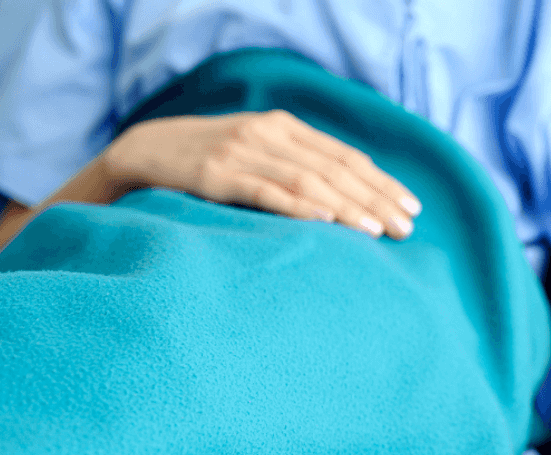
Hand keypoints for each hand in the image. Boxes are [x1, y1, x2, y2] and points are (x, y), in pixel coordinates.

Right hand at [104, 110, 421, 238]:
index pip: (345, 157)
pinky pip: (266, 192)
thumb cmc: (206, 164)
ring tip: (376, 232)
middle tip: (406, 229)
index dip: (381, 183)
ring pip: (307, 181)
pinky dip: (299, 207)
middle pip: (335, 170)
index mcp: (284, 127)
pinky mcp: (216, 174)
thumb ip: (294, 167)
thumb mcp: (255, 155)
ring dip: (347, 208)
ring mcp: (241, 151)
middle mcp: (268, 133)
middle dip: (375, 200)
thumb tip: (345, 201)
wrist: (139, 154)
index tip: (410, 208)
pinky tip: (326, 222)